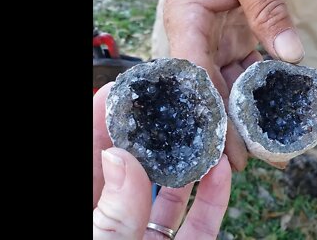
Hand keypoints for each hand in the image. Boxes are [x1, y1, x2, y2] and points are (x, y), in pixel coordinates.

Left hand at [93, 83, 231, 239]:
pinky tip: (223, 172)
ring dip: (192, 164)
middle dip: (154, 137)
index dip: (102, 122)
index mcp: (92, 213)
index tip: (120, 90)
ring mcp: (154, 237)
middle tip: (171, 103)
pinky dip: (214, 197)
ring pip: (174, 195)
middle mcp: (123, 220)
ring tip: (205, 134)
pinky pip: (201, 222)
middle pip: (137, 170)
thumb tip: (119, 156)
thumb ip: (114, 211)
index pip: (96, 160)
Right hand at [164, 0, 304, 170]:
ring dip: (245, 115)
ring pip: (228, 85)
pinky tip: (272, 110)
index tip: (224, 146)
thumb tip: (292, 57)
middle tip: (244, 162)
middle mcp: (196, 37)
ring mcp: (214, 41)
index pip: (195, 74)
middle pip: (210, 89)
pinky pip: (244, 71)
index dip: (208, 113)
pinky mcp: (231, 40)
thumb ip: (267, 8)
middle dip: (227, 127)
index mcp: (188, 20)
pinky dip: (259, 90)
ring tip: (261, 145)